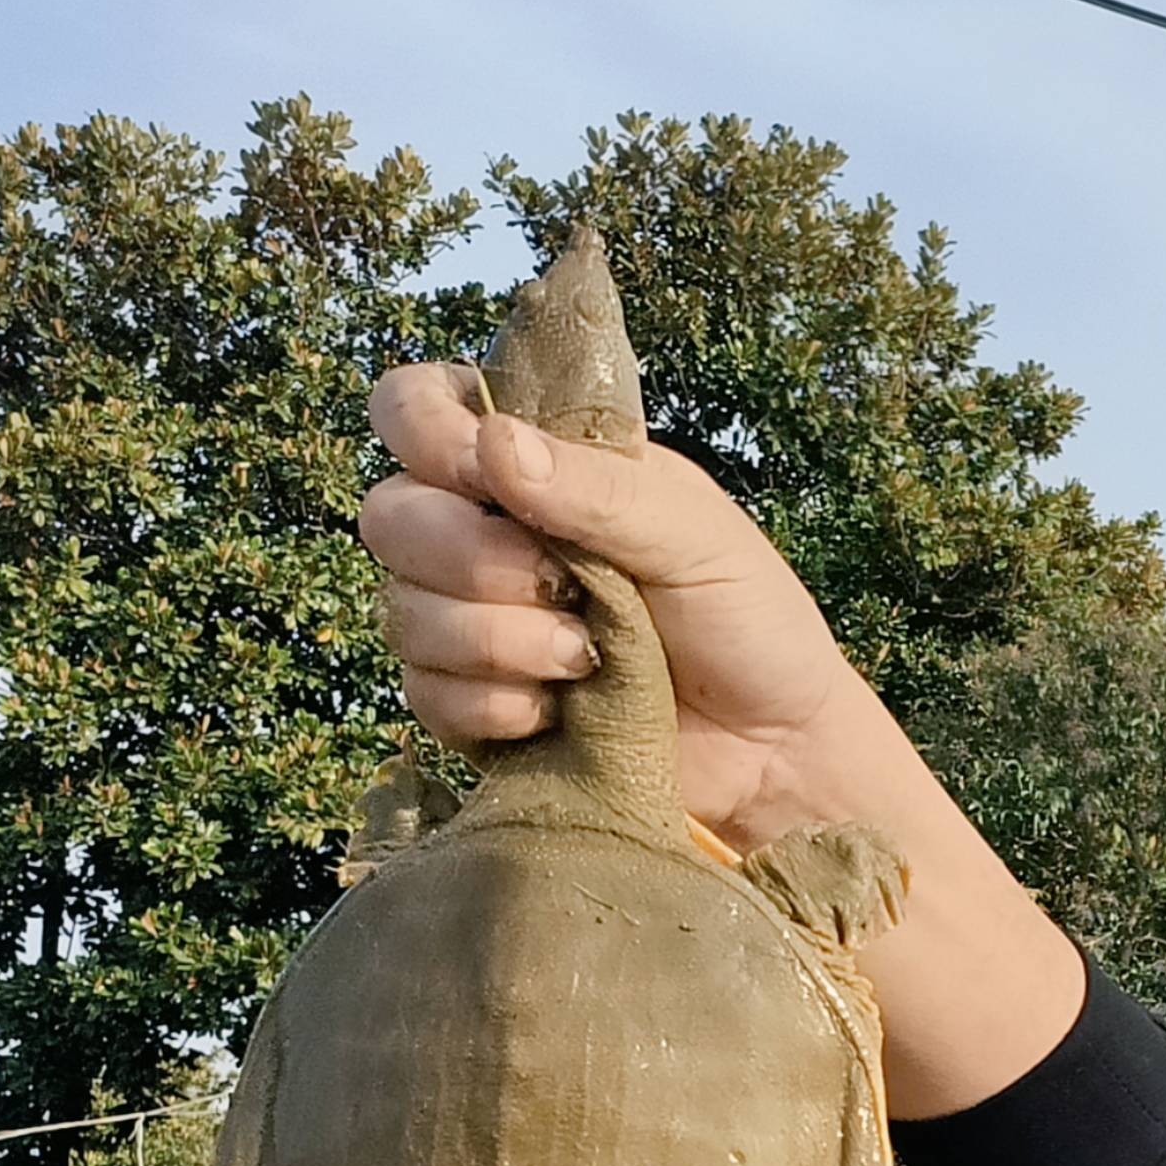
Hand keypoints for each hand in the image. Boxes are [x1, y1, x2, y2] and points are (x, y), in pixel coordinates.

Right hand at [360, 363, 873, 849]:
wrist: (776, 755)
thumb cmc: (751, 625)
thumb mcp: (694, 535)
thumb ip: (596, 487)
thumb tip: (492, 443)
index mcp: (541, 466)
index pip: (419, 409)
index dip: (424, 431)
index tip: (483, 473)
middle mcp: (490, 535)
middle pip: (390, 515)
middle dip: (466, 554)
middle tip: (560, 584)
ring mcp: (475, 625)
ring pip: (402, 612)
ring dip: (496, 638)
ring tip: (587, 657)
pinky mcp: (475, 709)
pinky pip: (427, 695)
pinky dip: (495, 704)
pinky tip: (559, 712)